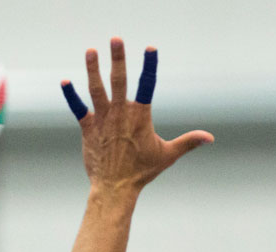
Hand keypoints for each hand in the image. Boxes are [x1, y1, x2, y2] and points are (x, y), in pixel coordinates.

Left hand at [61, 39, 212, 193]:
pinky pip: (78, 108)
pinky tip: (65, 81)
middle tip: (116, 39)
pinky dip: (71, 96)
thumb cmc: (142, 172)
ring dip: (93, 70)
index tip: (150, 49)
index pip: (147, 85)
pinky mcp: (88, 129)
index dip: (149, 66)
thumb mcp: (168, 155)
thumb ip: (188, 142)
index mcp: (140, 116)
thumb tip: (210, 138)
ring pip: (97, 90)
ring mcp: (102, 120)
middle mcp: (120, 114)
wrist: (115, 188)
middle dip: (118, 59)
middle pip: (119, 81)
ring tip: (91, 51)